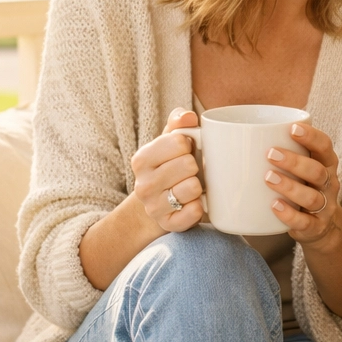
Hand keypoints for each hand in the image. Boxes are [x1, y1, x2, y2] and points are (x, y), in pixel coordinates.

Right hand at [129, 108, 204, 232]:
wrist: (158, 204)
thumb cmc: (170, 166)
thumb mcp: (169, 141)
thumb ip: (178, 123)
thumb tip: (188, 116)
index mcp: (142, 159)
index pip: (179, 142)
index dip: (189, 145)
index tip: (185, 151)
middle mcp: (143, 185)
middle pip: (188, 164)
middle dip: (195, 166)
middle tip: (190, 171)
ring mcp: (154, 208)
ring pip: (193, 188)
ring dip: (199, 186)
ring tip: (191, 186)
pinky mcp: (169, 224)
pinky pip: (195, 211)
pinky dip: (200, 206)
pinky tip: (193, 203)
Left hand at [266, 122, 341, 248]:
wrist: (319, 226)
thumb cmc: (300, 186)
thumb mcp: (299, 168)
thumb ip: (279, 151)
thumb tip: (223, 133)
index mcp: (326, 163)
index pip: (325, 146)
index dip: (311, 137)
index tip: (292, 129)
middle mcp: (328, 183)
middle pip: (317, 171)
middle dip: (295, 162)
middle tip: (270, 154)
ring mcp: (324, 207)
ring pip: (311, 197)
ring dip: (290, 187)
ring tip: (268, 178)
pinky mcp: (315, 227)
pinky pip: (304, 222)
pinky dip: (289, 215)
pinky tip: (274, 206)